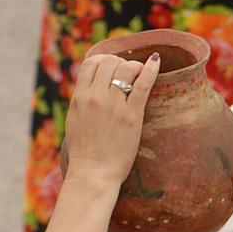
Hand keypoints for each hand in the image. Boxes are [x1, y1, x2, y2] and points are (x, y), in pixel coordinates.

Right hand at [61, 52, 156, 191]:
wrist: (93, 172)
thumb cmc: (85, 153)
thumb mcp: (76, 121)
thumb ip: (83, 104)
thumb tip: (91, 92)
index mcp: (79, 98)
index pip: (91, 64)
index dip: (104, 60)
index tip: (114, 65)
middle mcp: (94, 97)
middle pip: (109, 62)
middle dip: (121, 61)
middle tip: (130, 70)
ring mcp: (113, 105)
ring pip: (126, 68)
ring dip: (135, 66)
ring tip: (141, 71)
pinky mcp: (131, 115)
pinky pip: (143, 84)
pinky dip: (150, 69)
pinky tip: (156, 61)